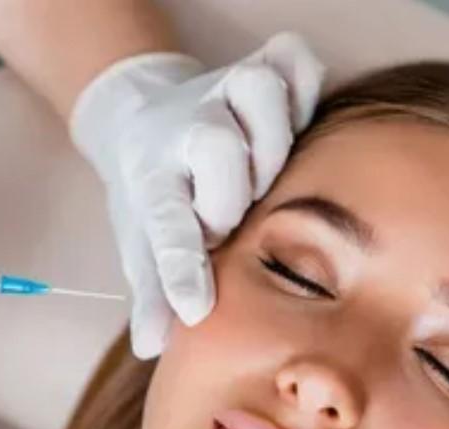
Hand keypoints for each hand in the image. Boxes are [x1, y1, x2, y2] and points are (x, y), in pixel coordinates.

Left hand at [71, 32, 325, 357]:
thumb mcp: (142, 243)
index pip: (164, 224)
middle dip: (231, 193)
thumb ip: (151, 294)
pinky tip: (300, 122)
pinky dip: (306, 85)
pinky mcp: (260, 66)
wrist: (143, 119)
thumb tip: (150, 347)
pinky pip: (295, 62)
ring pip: (258, 90)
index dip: (180, 268)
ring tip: (269, 172)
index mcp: (152, 179)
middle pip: (216, 146)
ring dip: (273, 136)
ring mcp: (223, 91)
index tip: (194, 308)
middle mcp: (186, 129)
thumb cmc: (155, 194)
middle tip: (231, 220)